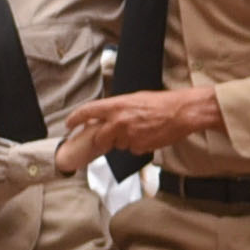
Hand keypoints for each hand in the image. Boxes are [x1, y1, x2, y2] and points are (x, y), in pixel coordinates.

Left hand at [59, 83, 221, 160]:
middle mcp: (119, 122)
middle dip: (102, 140)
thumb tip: (107, 117)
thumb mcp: (135, 99)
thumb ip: (118, 109)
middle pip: (99, 138)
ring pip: (117, 145)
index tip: (69, 124)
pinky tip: (148, 136)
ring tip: (140, 130)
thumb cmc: (161, 103)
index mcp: (116, 106)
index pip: (88, 111)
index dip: (75, 118)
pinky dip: (137, 145)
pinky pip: (132, 150)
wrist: (181, 113)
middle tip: (110, 137)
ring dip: (123, 141)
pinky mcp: (138, 147)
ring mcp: (128, 136)